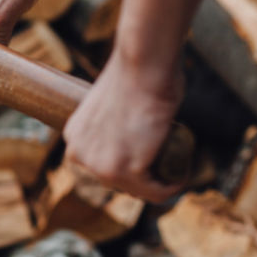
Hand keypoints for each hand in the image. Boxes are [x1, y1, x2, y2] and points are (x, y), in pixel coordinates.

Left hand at [62, 51, 185, 202]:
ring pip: (137, 190)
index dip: (129, 165)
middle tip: (167, 163)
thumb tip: (131, 132)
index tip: (151, 157)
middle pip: (118, 182)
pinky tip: (181, 178)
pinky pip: (156, 191)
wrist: (142, 64)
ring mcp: (100, 165)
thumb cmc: (136, 73)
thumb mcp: (111, 104)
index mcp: (75, 139)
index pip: (102, 166)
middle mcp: (80, 155)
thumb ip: (113, 123)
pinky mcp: (125, 170)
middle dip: (144, 178)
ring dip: (159, 184)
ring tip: (176, 170)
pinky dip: (172, 187)